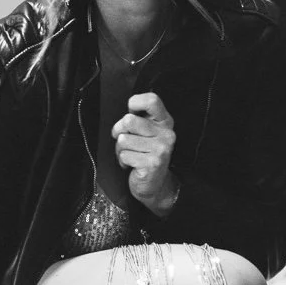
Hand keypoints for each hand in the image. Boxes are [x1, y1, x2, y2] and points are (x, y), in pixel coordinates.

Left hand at [112, 92, 179, 216]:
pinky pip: (124, 155)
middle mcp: (166, 134)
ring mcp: (161, 148)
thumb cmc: (145, 155)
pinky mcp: (153, 163)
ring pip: (123, 140)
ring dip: (121, 150)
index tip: (131, 112)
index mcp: (164, 122)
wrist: (154, 184)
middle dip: (120, 131)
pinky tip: (133, 164)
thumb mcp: (146, 133)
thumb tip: (125, 117)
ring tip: (131, 155)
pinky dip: (123, 161)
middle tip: (126, 141)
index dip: (135, 103)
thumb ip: (138, 119)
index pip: (152, 100)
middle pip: (129, 120)